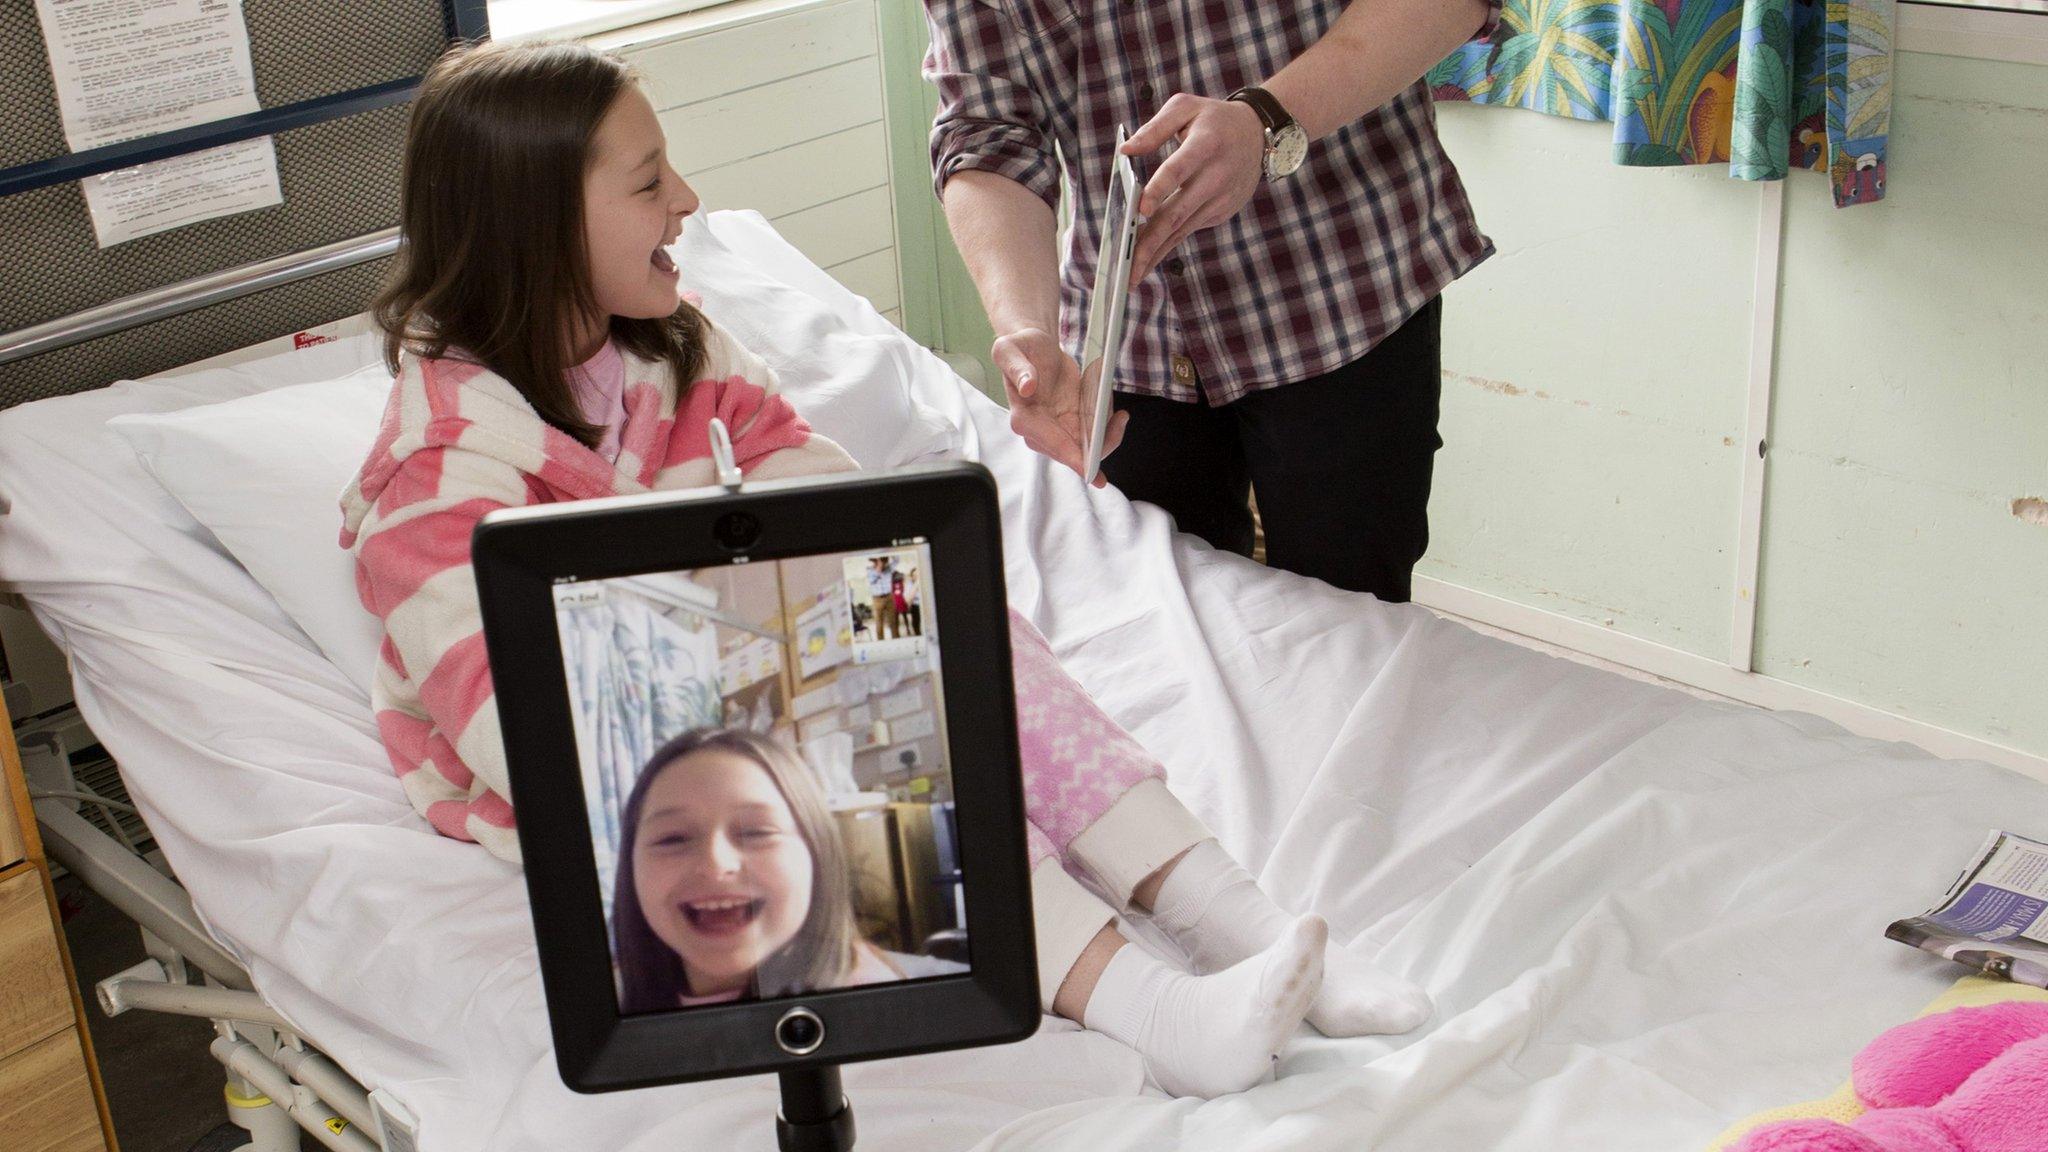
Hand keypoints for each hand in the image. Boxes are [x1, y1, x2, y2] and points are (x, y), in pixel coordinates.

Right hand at [990, 327, 1128, 487]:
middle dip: (1101, 444)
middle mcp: (1040, 431)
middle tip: (1120, 419)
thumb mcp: (1009, 350)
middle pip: (1074, 453)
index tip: (1091, 470)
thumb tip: (1027, 388)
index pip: (1052, 444)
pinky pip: (1094, 434)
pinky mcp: (1071, 423)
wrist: (1035, 347)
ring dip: (1108, 433)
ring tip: (1120, 414)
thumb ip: (1017, 369)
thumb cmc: (1020, 349)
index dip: (1072, 458)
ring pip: (1088, 448)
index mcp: (1024, 418)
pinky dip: (1107, 425)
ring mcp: (1057, 430)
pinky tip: (1114, 410)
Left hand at [1122, 94, 1266, 282]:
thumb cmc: (1213, 119)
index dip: (1160, 189)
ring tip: (1133, 277)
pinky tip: (1148, 260)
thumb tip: (1125, 150)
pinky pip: (1188, 230)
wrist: (1260, 135)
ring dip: (1156, 254)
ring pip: (1182, 229)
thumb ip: (1155, 128)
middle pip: (1177, 213)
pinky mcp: (1221, 213)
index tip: (1142, 210)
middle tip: (1128, 266)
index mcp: (1205, 144)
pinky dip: (1167, 245)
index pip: (1179, 169)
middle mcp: (1215, 176)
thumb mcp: (1186, 107)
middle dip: (1150, 242)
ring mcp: (1220, 199)